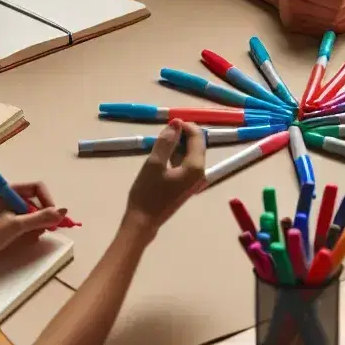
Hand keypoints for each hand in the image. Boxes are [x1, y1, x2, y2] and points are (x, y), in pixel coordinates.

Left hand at [0, 181, 69, 261]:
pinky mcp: (0, 225)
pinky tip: (23, 241)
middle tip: (46, 231)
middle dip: (42, 216)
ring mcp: (3, 212)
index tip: (53, 218)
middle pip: (34, 202)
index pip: (36, 188)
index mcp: (7, 191)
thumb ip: (40, 218)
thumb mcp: (15, 226)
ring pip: (29, 215)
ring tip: (30, 238)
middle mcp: (6, 199)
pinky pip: (20, 224)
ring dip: (34, 226)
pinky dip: (26, 232)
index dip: (48, 201)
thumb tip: (63, 211)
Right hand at [122, 120, 207, 238]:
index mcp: (196, 167)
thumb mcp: (154, 163)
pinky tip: (163, 154)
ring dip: (179, 145)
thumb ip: (166, 141)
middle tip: (165, 130)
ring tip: (162, 141)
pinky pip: (186, 164)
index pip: (198, 138)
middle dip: (183, 135)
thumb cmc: (147, 193)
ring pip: (191, 155)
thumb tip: (176, 123)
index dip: (186, 126)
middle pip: (197, 146)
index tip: (170, 122)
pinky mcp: (186, 186)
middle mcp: (200, 173)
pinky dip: (177, 156)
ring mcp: (195, 181)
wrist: (143, 222)